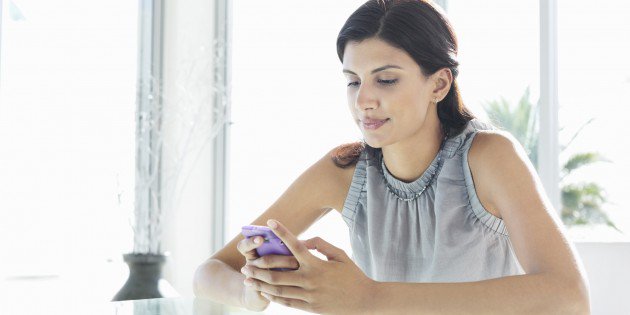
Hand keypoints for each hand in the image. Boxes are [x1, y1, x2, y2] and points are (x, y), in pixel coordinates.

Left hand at [240, 219, 376, 313]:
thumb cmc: (353, 275)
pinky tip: (263, 292)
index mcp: (317, 264)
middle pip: (277, 272)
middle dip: (259, 267)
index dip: (282, 231)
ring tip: (247, 279)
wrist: (365, 301)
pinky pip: (286, 302)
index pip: (295, 244)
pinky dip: (273, 297)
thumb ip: (321, 245)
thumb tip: (304, 240)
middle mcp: (310, 279)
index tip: (270, 221)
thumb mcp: (340, 255)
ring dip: (261, 283)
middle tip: (246, 263)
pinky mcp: (310, 308)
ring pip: (278, 289)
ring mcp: (309, 295)